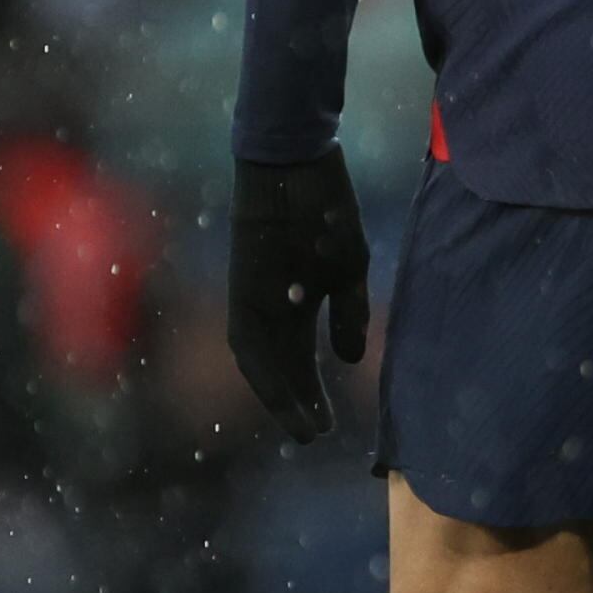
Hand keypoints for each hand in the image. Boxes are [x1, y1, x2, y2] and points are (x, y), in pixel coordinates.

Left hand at [228, 155, 369, 440]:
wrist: (297, 157)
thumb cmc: (325, 208)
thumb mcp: (348, 268)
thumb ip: (347, 313)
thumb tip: (349, 361)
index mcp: (296, 299)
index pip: (297, 357)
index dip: (308, 392)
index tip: (326, 425)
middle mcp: (270, 303)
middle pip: (278, 364)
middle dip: (295, 401)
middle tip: (315, 435)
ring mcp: (253, 293)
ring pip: (259, 357)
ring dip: (278, 393)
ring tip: (301, 425)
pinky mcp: (243, 280)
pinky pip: (246, 333)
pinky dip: (263, 363)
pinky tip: (279, 387)